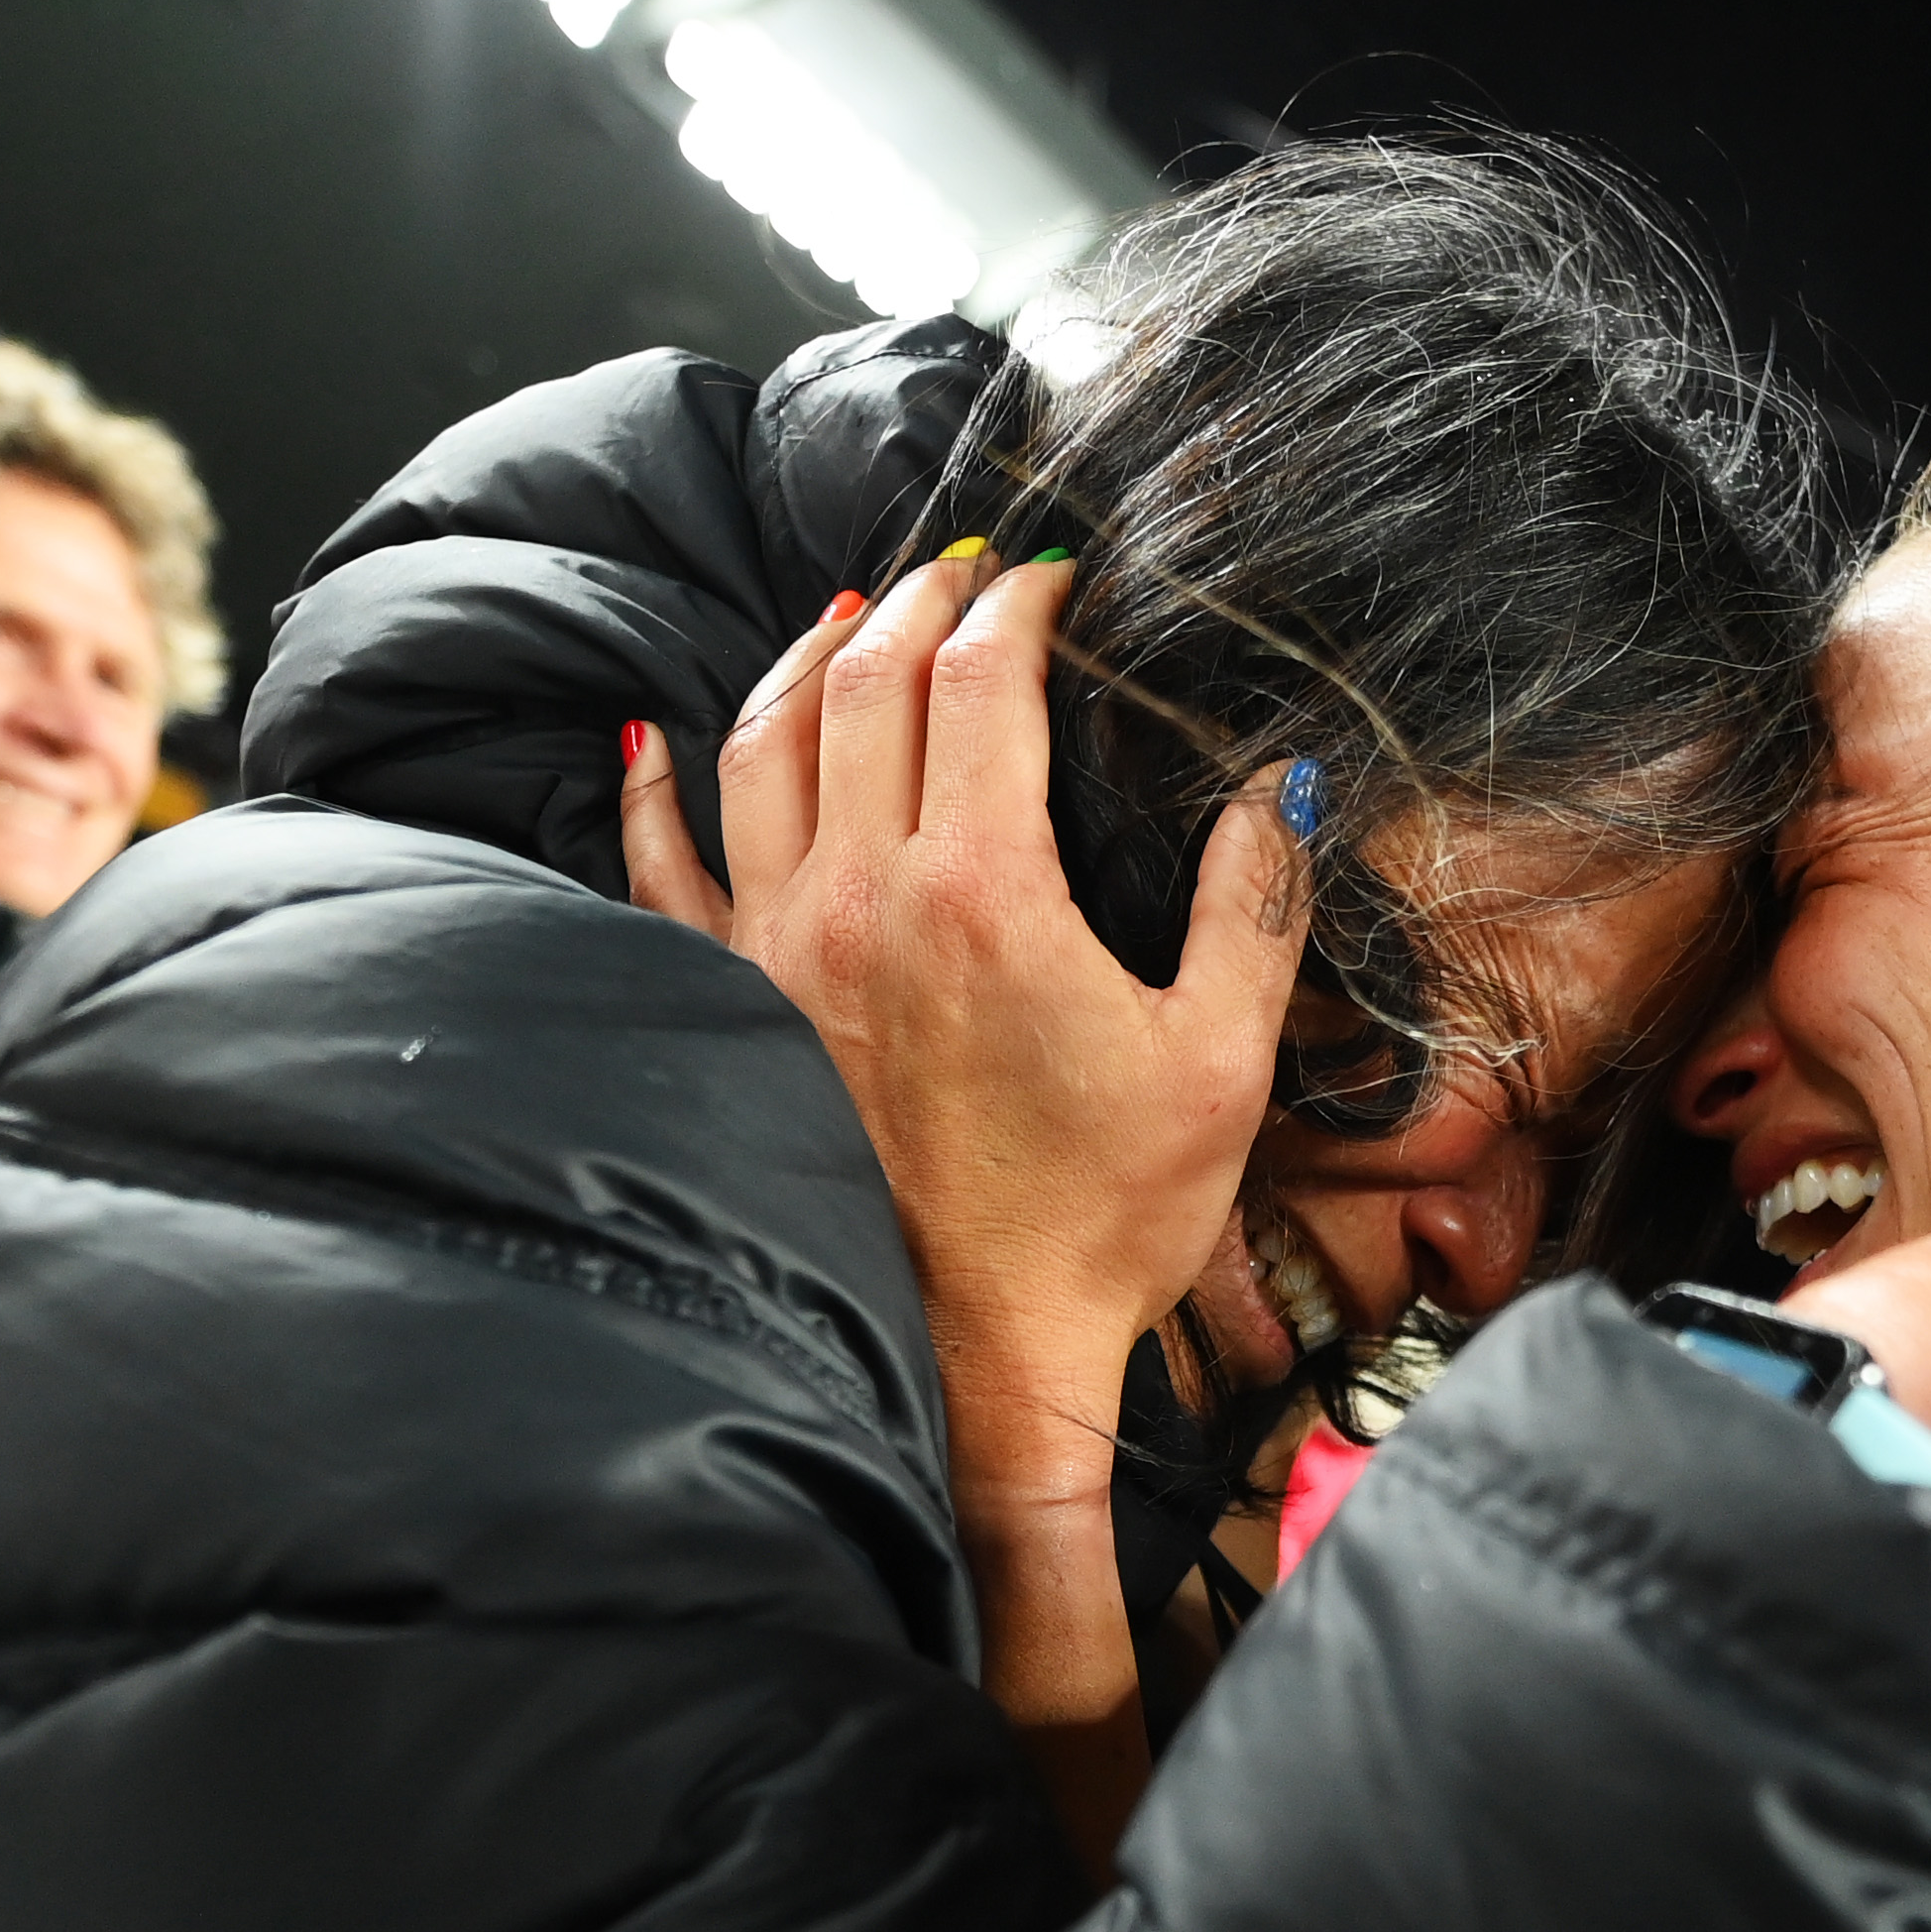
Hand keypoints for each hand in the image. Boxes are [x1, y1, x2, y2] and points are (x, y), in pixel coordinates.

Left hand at [638, 551, 1309, 1524]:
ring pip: (759, 747)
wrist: (977, 1356)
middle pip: (867, 687)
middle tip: (964, 575)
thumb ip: (1255, 906)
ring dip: (803, 662)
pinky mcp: (734, 1011)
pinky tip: (649, 740)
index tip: (1052, 584)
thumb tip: (1280, 785)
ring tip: (846, 620)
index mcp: (987, 890)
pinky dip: (652, 792)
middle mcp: (861, 897)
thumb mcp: (1221, 1062)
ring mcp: (777, 951)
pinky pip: (662, 872)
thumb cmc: (1099, 1224)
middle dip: (921, 607)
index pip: (984, 682)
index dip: (1019, 609)